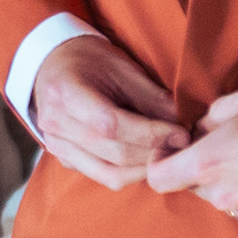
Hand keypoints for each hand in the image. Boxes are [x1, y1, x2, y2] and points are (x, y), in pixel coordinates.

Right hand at [28, 34, 186, 189]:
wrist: (55, 65)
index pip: (111, 125)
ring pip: (109, 173)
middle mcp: (55, 125)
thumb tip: (182, 125)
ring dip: (145, 169)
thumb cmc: (91, 61)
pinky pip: (102, 176)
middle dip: (154, 153)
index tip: (180, 134)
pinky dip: (130, 173)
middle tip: (181, 146)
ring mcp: (57, 145)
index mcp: (66, 93)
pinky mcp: (64, 159)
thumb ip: (151, 98)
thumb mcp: (122, 69)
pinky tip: (147, 160)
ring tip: (167, 156)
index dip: (150, 134)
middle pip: (113, 153)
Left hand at [146, 84, 237, 235]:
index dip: (160, 163)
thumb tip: (198, 132)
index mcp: (207, 163)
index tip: (174, 150)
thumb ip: (207, 120)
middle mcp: (223, 195)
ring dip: (229, 185)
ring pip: (223, 202)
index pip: (159, 179)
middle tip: (227, 146)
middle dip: (201, 169)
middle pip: (194, 188)